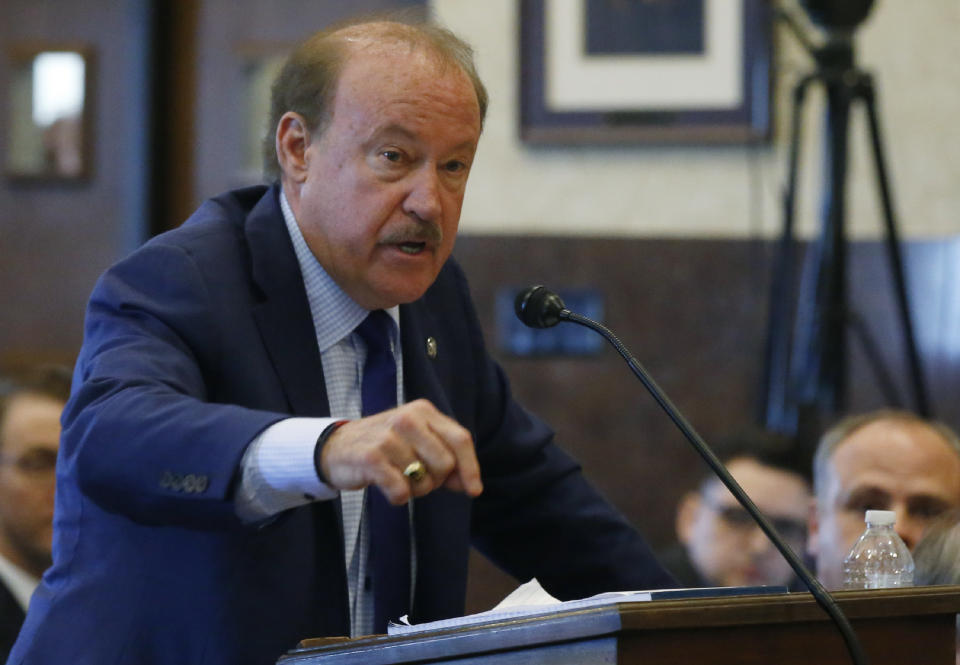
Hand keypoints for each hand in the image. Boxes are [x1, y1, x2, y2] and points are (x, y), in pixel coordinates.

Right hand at [319, 399, 482, 504]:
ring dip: (413, 490)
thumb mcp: (418, 444)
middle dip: (435, 480)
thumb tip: (471, 486)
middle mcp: (408, 418)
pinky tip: (386, 487)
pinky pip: (401, 491)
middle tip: (416, 477)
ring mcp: (388, 437)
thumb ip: (446, 461)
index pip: (460, 439)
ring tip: (396, 477)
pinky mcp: (371, 457)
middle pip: (445, 464)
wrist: (336, 447)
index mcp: (423, 411)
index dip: (470, 467)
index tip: (474, 491)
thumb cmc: (385, 446)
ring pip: (424, 481)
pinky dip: (397, 497)